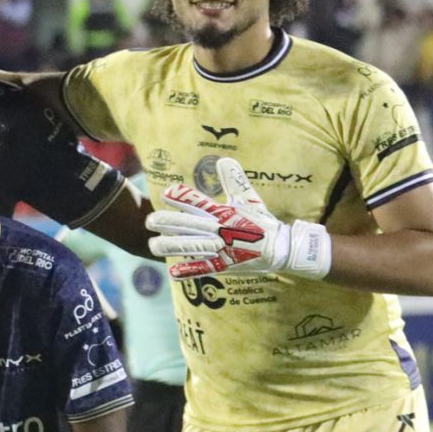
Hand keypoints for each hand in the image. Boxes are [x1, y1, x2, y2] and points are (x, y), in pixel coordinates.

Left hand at [149, 160, 329, 279]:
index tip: (167, 192)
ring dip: (173, 246)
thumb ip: (235, 180)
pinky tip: (172, 272)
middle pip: (192, 225)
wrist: (283, 249)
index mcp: (226, 213)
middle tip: (149, 220)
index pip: (203, 203)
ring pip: (195, 247)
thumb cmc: (262, 222)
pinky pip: (206, 269)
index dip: (185, 198)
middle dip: (170, 223)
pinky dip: (190, 271)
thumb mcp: (249, 199)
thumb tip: (223, 159)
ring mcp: (224, 249)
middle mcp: (222, 230)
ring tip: (153, 245)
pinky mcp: (227, 266)